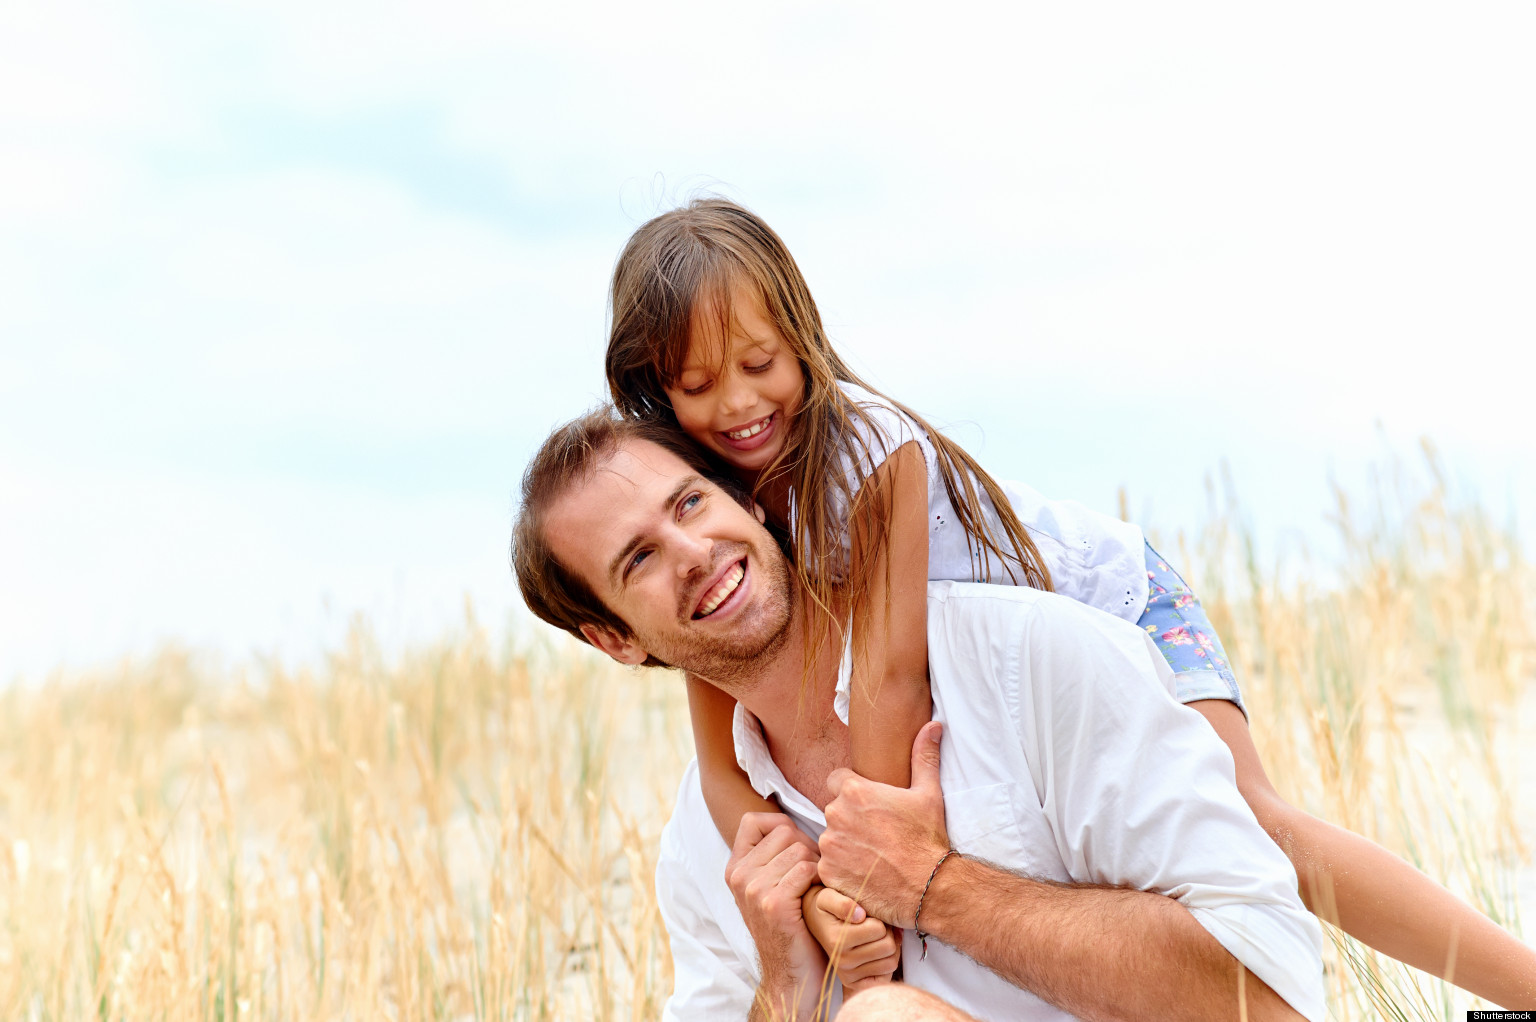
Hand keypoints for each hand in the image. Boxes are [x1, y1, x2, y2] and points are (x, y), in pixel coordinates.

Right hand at [724, 812, 827, 1013]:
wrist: (792, 976)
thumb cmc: (794, 926)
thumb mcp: (773, 887)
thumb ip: (774, 856)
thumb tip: (794, 818)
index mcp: (735, 868)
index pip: (755, 820)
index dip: (782, 828)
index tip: (796, 853)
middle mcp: (738, 875)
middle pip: (785, 831)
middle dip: (808, 849)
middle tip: (815, 878)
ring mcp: (752, 889)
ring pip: (799, 849)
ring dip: (818, 868)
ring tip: (818, 890)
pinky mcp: (773, 904)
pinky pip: (807, 870)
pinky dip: (821, 882)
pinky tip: (821, 900)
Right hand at [801, 885, 901, 992]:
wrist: (815, 923)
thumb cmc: (826, 907)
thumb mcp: (828, 897)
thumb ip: (842, 903)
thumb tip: (860, 915)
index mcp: (837, 940)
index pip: (879, 929)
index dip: (879, 919)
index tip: (869, 916)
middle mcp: (842, 961)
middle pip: (888, 946)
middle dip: (886, 933)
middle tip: (874, 927)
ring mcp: (848, 975)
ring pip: (891, 962)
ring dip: (890, 948)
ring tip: (876, 938)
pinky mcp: (855, 984)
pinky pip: (886, 976)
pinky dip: (886, 962)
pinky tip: (876, 953)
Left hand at [818, 720, 948, 927]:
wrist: (929, 887)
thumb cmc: (927, 839)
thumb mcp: (929, 793)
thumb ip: (923, 756)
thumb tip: (933, 726)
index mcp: (854, 791)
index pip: (837, 780)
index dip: (852, 791)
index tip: (869, 805)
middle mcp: (835, 815)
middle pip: (834, 810)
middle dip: (850, 819)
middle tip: (876, 834)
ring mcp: (829, 845)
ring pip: (830, 838)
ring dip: (845, 844)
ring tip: (872, 856)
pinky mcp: (827, 873)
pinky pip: (828, 866)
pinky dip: (842, 870)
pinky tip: (865, 874)